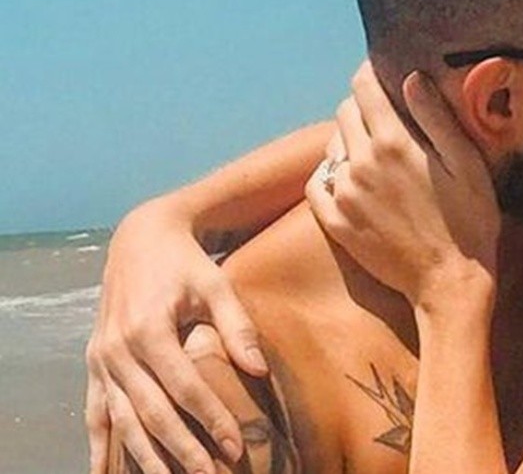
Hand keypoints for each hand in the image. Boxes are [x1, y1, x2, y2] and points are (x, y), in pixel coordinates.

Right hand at [85, 201, 266, 473]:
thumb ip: (237, 326)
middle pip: (152, 412)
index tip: (235, 446)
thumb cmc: (186, 263)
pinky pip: (95, 411)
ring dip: (146, 456)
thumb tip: (260, 370)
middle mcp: (118, 349)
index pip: (185, 387)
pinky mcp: (94, 363)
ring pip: (122, 419)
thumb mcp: (217, 284)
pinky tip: (105, 473)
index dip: (211, 419)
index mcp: (149, 330)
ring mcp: (101, 359)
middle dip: (182, 449)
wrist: (140, 239)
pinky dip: (100, 444)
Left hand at [307, 62, 501, 311]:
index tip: (384, 73)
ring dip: (350, 140)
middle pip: (345, 112)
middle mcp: (359, 164)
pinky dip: (331, 174)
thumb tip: (410, 77)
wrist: (449, 284)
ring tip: (378, 153)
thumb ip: (435, 117)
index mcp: (393, 143)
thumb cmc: (469, 222)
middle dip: (363, 106)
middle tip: (389, 117)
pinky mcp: (335, 222)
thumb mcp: (467, 163)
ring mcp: (343, 195)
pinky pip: (317, 183)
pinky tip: (354, 180)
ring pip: (332, 146)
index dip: (372, 73)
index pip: (364, 86)